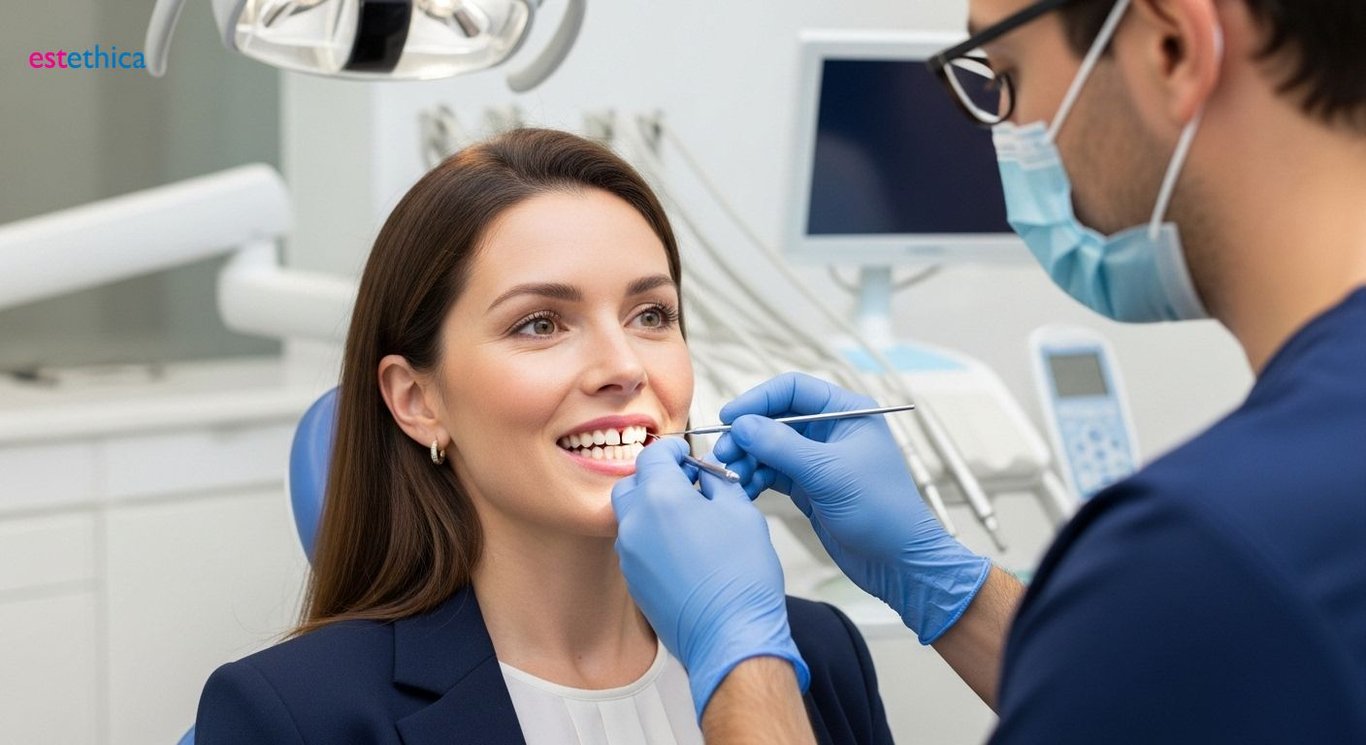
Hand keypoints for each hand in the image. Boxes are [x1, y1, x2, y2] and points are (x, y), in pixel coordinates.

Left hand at [612, 438, 809, 718]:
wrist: (729, 636)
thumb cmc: (741, 576)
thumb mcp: (741, 512)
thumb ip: (718, 484)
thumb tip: (707, 477)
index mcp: (660, 498)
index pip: (653, 455)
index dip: (672, 449)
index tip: (685, 454)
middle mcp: (635, 523)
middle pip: (632, 483)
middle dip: (655, 478)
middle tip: (686, 484)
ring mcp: (629, 555)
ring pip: (630, 516)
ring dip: (652, 508)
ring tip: (687, 518)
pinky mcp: (633, 581)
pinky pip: (635, 545)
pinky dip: (652, 537)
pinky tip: (682, 548)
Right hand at [714, 372, 990, 642]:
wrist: (898, 562)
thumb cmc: (879, 510)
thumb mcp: (827, 473)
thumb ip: (781, 445)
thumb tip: (740, 425)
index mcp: (846, 412)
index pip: (792, 389)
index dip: (758, 400)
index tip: (729, 418)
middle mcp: (831, 431)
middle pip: (776, 419)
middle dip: (747, 436)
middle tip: (722, 455)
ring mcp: (819, 459)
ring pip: (770, 448)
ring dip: (747, 459)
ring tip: (730, 476)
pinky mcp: (809, 486)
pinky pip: (773, 473)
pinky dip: (756, 479)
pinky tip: (744, 490)